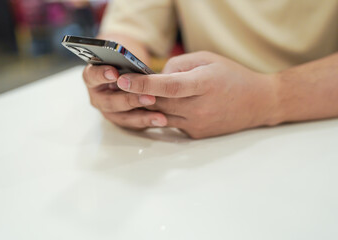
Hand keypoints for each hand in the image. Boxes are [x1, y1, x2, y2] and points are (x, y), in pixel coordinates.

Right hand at [82, 65, 167, 129]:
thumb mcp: (122, 59)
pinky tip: (162, 120)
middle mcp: (97, 97)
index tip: (115, 73)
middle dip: (130, 99)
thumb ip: (124, 63)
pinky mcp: (122, 120)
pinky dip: (148, 122)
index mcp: (92, 78)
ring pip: (123, 117)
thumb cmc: (124, 63)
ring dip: (142, 117)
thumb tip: (136, 66)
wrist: (129, 75)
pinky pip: (134, 125)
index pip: (92, 76)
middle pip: (110, 102)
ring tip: (160, 116)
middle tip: (149, 96)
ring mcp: (109, 111)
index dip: (102, 75)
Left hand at [116, 51, 280, 138]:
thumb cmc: (232, 76)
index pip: (168, 86)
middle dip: (139, 95)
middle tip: (122, 85)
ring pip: (161, 116)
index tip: (122, 80)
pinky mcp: (196, 134)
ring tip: (139, 95)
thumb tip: (156, 77)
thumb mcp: (207, 59)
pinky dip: (163, 114)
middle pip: (159, 103)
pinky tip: (162, 105)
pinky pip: (171, 123)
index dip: (144, 84)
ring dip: (148, 106)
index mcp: (204, 83)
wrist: (257, 103)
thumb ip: (178, 65)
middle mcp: (200, 107)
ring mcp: (197, 124)